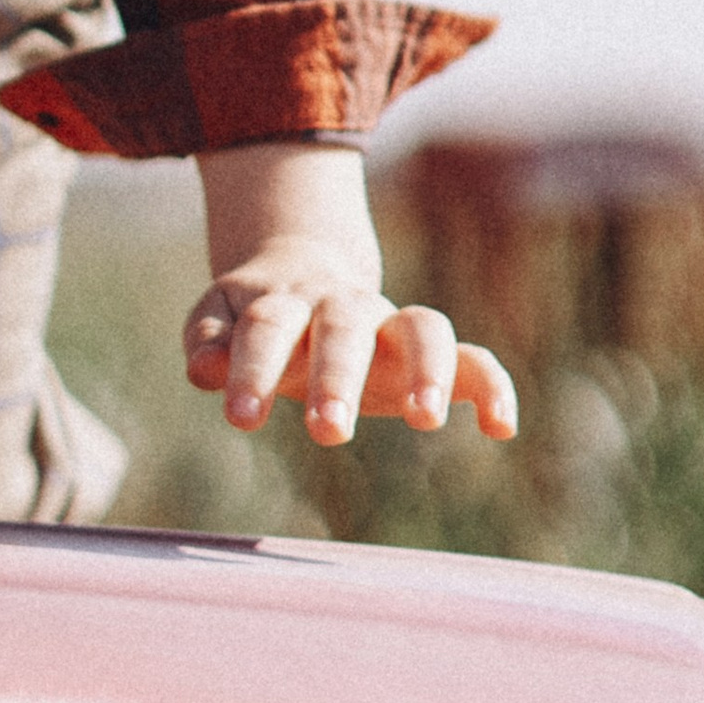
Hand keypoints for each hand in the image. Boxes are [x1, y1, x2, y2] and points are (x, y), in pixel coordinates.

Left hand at [184, 245, 516, 447]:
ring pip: (424, 326)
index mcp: (286, 300)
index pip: (269, 327)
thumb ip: (208, 339)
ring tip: (425, 421)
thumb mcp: (219, 315)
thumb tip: (202, 372)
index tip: (241, 419)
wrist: (303, 271)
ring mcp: (393, 327)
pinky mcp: (430, 356)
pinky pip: (475, 361)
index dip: (253, 369)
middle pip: (346, 327)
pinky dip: (492, 387)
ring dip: (428, 368)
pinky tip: (502, 429)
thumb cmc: (254, 312)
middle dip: (338, 376)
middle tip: (327, 431)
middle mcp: (346, 307)